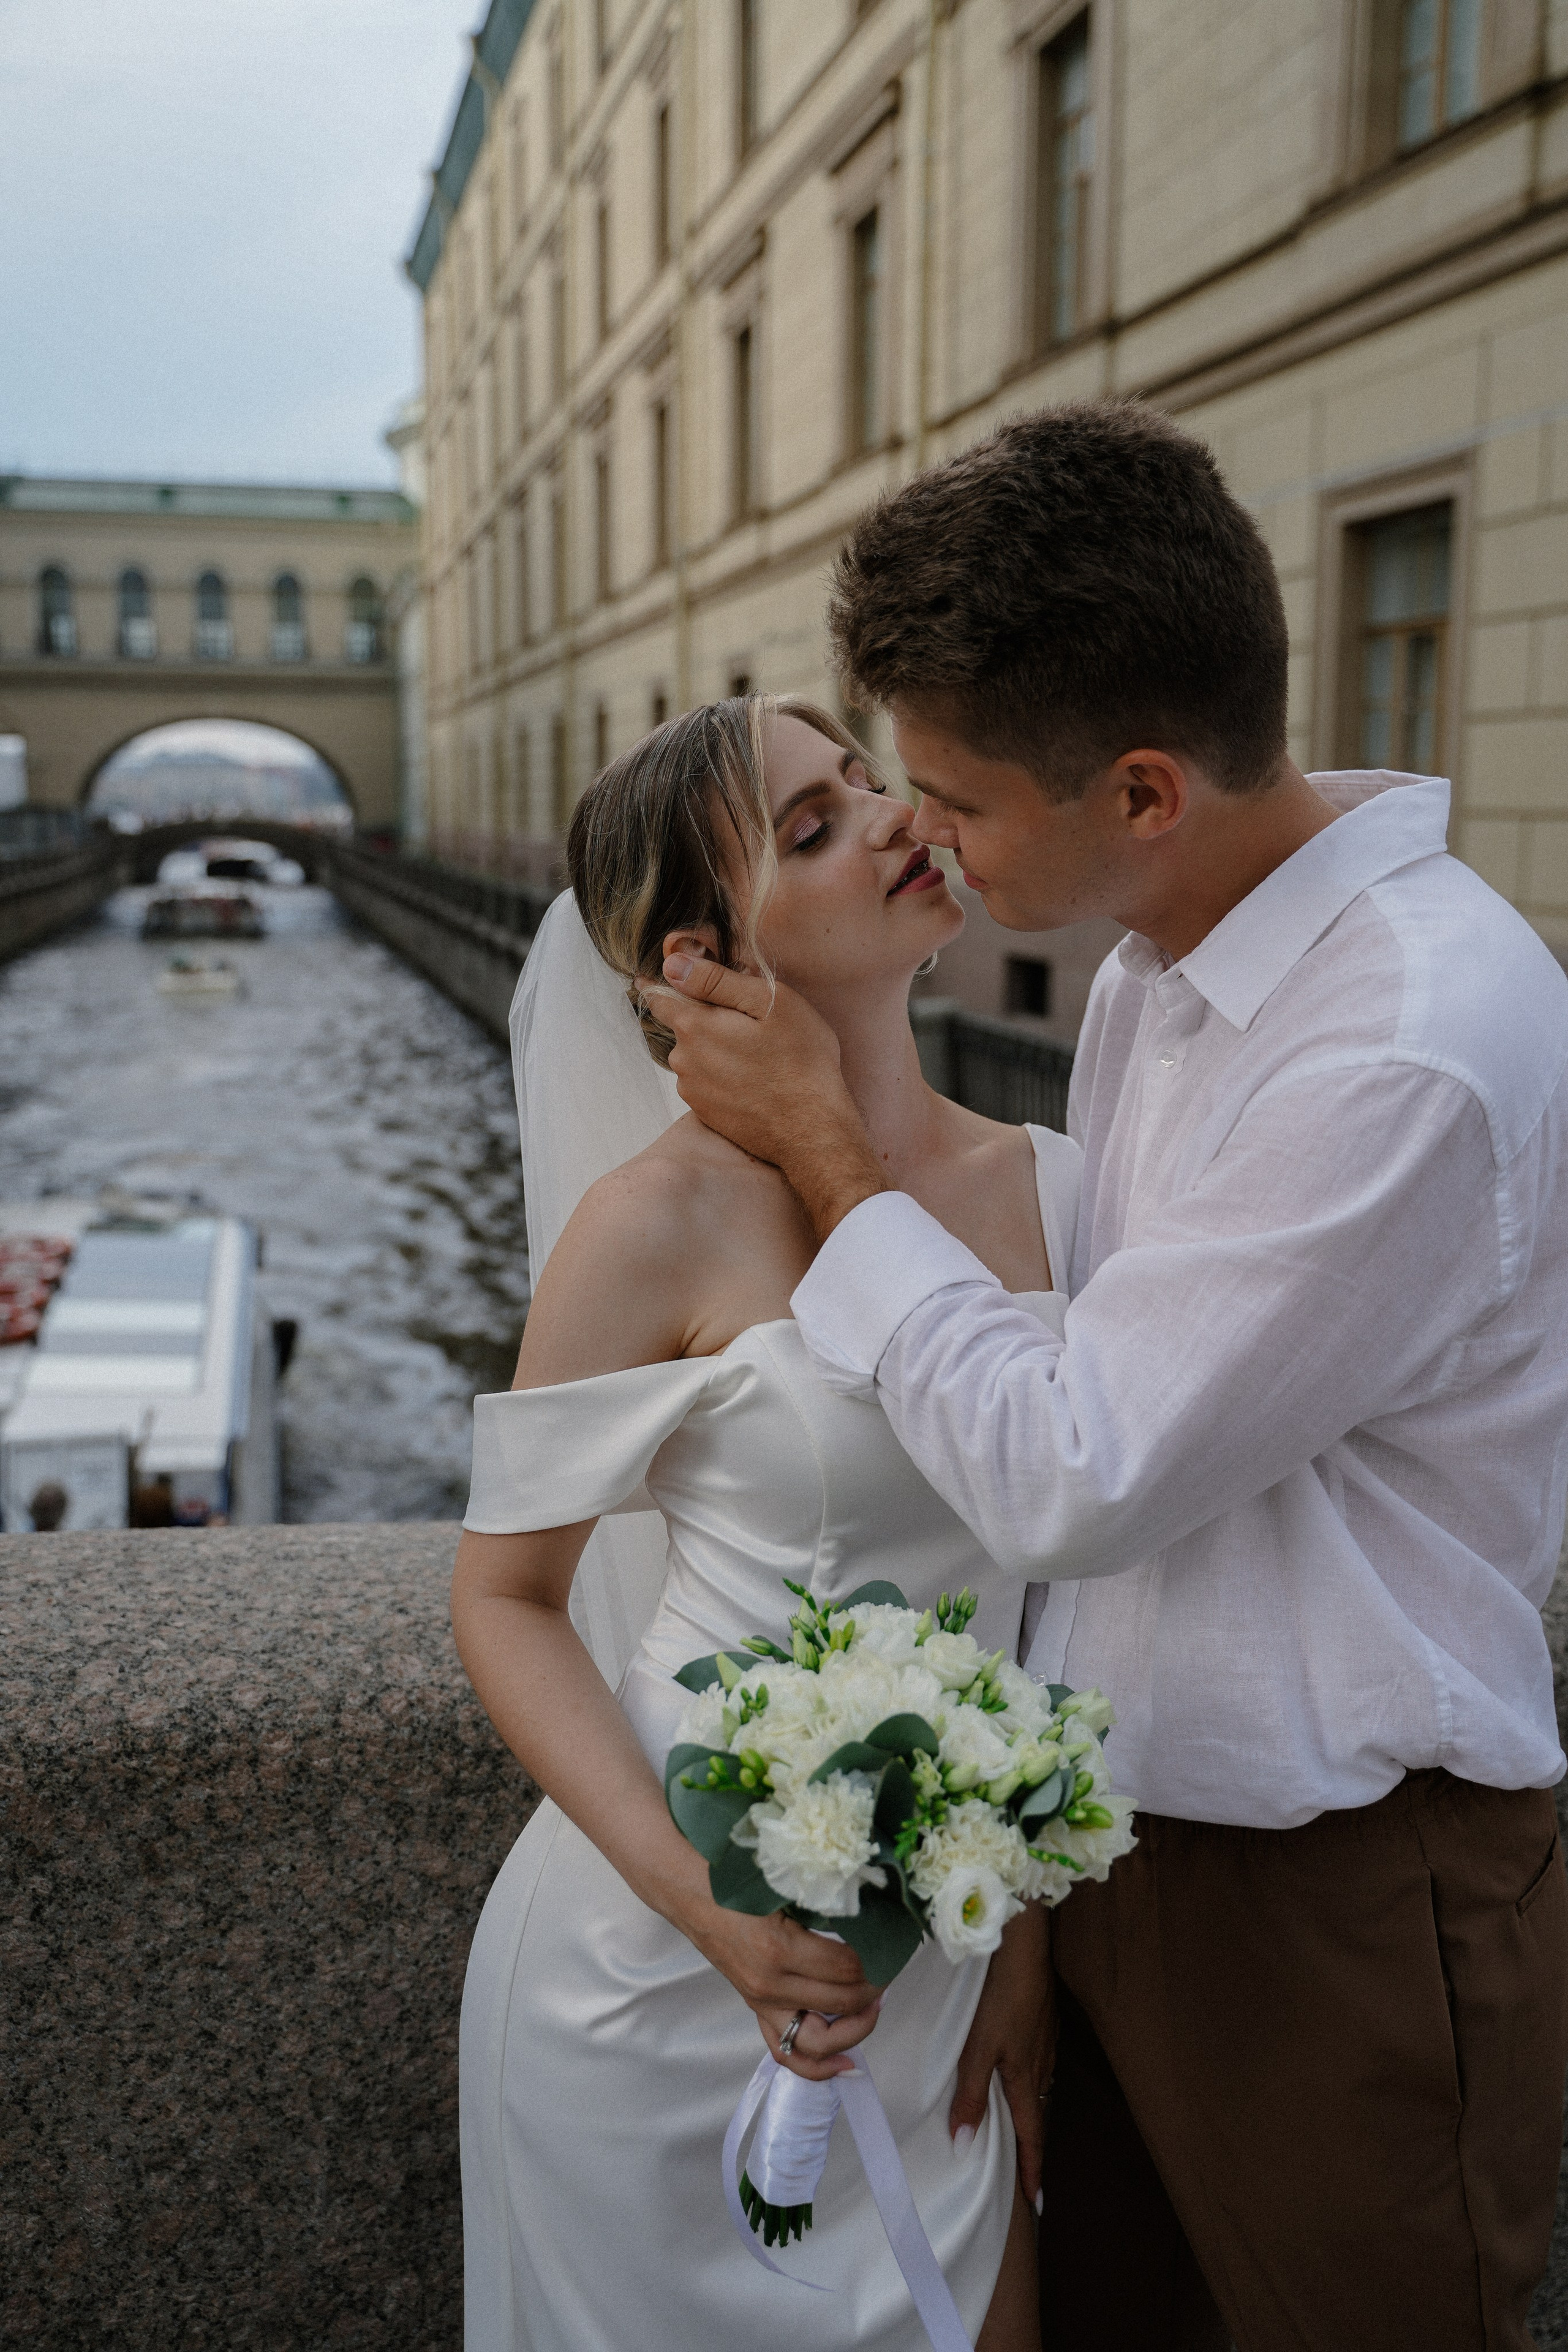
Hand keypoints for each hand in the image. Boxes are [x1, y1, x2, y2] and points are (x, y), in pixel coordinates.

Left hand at [652, 949, 888, 1237]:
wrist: (812, 1129)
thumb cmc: (801, 1060)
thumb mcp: (770, 1002)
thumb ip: (716, 980)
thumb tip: (673, 964)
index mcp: (694, 1026)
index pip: (660, 998)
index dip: (667, 986)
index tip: (675, 981)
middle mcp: (683, 1060)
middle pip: (684, 1028)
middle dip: (707, 1021)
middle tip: (749, 1025)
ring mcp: (692, 1091)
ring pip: (695, 1057)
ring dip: (715, 1051)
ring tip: (756, 1057)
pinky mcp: (705, 1114)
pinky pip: (705, 1083)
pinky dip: (722, 1077)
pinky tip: (752, 1080)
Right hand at [679, 1897, 882, 2081]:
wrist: (688, 1890)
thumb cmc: (733, 1878)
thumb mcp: (783, 1885)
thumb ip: (823, 1904)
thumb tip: (871, 1917)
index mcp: (778, 1950)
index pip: (846, 1969)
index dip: (875, 1961)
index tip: (891, 1947)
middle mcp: (770, 1985)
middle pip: (840, 2004)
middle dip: (873, 1990)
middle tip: (889, 1970)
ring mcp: (761, 2002)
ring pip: (818, 2043)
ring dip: (855, 2030)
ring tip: (873, 2008)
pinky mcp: (755, 2008)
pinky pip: (787, 2053)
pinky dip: (819, 2066)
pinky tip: (846, 2062)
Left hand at [949, 1904, 1054, 2206]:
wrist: (1024, 1950)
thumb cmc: (1000, 2000)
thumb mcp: (980, 2049)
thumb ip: (971, 2094)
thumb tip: (964, 2144)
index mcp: (1025, 2079)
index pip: (1031, 2136)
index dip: (1032, 2170)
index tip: (1036, 2203)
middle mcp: (1041, 2066)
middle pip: (1036, 2114)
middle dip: (1030, 2144)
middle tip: (1024, 2169)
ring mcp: (1045, 2042)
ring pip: (1036, 2087)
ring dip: (1027, 2110)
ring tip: (1015, 2125)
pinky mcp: (1043, 2022)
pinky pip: (1036, 2063)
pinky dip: (1025, 2080)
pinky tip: (1014, 2070)